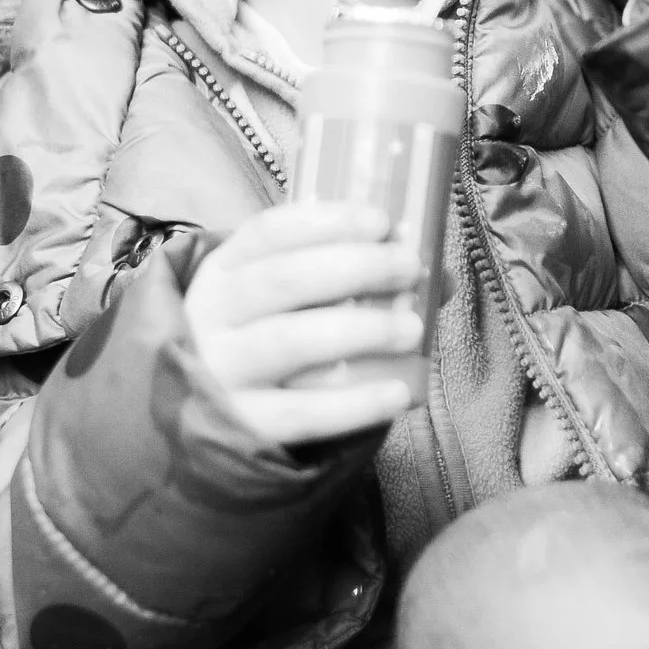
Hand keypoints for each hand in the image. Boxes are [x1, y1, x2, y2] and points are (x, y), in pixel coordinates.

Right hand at [181, 202, 423, 446]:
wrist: (208, 425)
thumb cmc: (265, 344)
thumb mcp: (284, 303)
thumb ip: (350, 280)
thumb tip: (439, 275)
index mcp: (224, 272)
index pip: (270, 232)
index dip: (328, 222)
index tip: (382, 221)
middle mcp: (215, 316)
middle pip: (284, 279)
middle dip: (355, 267)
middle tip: (409, 267)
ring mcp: (222, 372)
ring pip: (290, 341)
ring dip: (361, 329)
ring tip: (413, 328)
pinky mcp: (240, 427)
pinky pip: (300, 414)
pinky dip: (353, 404)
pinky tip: (398, 393)